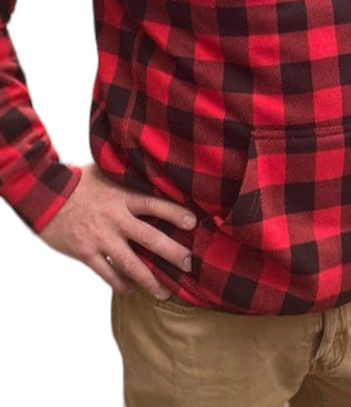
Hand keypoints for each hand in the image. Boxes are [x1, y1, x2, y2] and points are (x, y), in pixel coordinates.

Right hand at [39, 163, 195, 299]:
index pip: (155, 205)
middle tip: (189, 264)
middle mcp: (115, 218)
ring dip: (150, 280)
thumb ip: (125, 177)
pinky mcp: (86, 253)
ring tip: (165, 293)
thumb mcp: (104, 172)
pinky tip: (131, 291)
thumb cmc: (76, 181)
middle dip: (172, 252)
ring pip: (131, 263)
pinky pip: (107, 274)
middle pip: (150, 238)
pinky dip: (120, 285)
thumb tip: (147, 170)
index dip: (175, 214)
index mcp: (122, 196)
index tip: (193, 223)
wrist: (45, 195)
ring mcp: (101, 238)